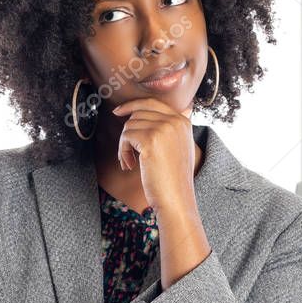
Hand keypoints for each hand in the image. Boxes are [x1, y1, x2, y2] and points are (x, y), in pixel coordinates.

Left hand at [111, 97, 196, 217]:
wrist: (176, 199)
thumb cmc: (174, 179)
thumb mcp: (180, 147)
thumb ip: (174, 128)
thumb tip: (183, 108)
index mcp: (183, 121)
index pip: (153, 102)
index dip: (132, 105)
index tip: (118, 112)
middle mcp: (175, 121)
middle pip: (138, 112)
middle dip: (128, 132)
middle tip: (126, 152)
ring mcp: (164, 129)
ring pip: (129, 125)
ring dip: (124, 145)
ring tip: (130, 163)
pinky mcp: (151, 140)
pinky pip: (126, 136)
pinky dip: (122, 151)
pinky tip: (129, 165)